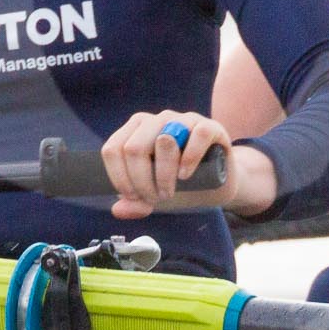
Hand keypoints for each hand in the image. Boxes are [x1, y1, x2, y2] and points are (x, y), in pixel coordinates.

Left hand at [101, 110, 273, 219]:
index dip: (119, 177)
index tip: (132, 197)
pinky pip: (198, 134)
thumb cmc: (179, 185)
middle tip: (156, 198)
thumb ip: (135, 202)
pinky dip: (190, 159)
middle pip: (135, 148)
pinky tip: (186, 175)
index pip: (113, 149)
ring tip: (170, 191)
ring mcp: (184, 120)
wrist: (216, 186)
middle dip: (142, 181)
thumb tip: (119, 209)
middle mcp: (157, 120)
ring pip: (164, 139)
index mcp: (136, 130)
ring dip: (163, 174)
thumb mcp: (153, 196)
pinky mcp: (210, 127)